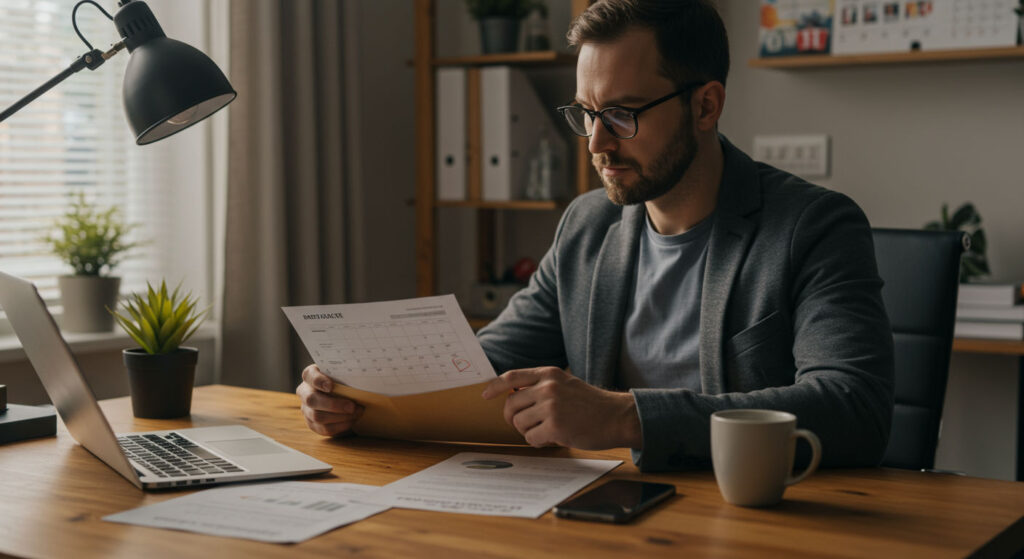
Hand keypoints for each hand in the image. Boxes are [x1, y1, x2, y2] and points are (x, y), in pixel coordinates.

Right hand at [296, 364, 363, 436]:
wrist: (343, 395)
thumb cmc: (343, 381)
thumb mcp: (343, 374)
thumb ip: (346, 374)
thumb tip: (360, 379)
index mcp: (310, 376)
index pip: (309, 375)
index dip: (318, 381)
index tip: (330, 386)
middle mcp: (304, 392)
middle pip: (312, 400)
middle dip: (333, 405)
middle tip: (352, 406)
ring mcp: (306, 409)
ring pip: (318, 417)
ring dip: (340, 417)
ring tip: (356, 413)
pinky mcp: (312, 424)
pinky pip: (324, 428)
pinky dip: (340, 426)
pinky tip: (352, 421)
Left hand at [481, 366, 641, 449]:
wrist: (617, 417)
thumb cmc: (591, 404)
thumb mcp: (566, 384)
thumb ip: (542, 387)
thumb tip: (514, 397)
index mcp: (549, 374)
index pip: (512, 377)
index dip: (495, 386)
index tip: (485, 395)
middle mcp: (547, 387)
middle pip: (511, 405)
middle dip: (513, 418)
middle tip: (525, 425)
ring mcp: (551, 406)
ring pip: (519, 423)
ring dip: (529, 431)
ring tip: (547, 430)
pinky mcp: (555, 426)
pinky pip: (531, 438)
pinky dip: (538, 442)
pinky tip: (553, 438)